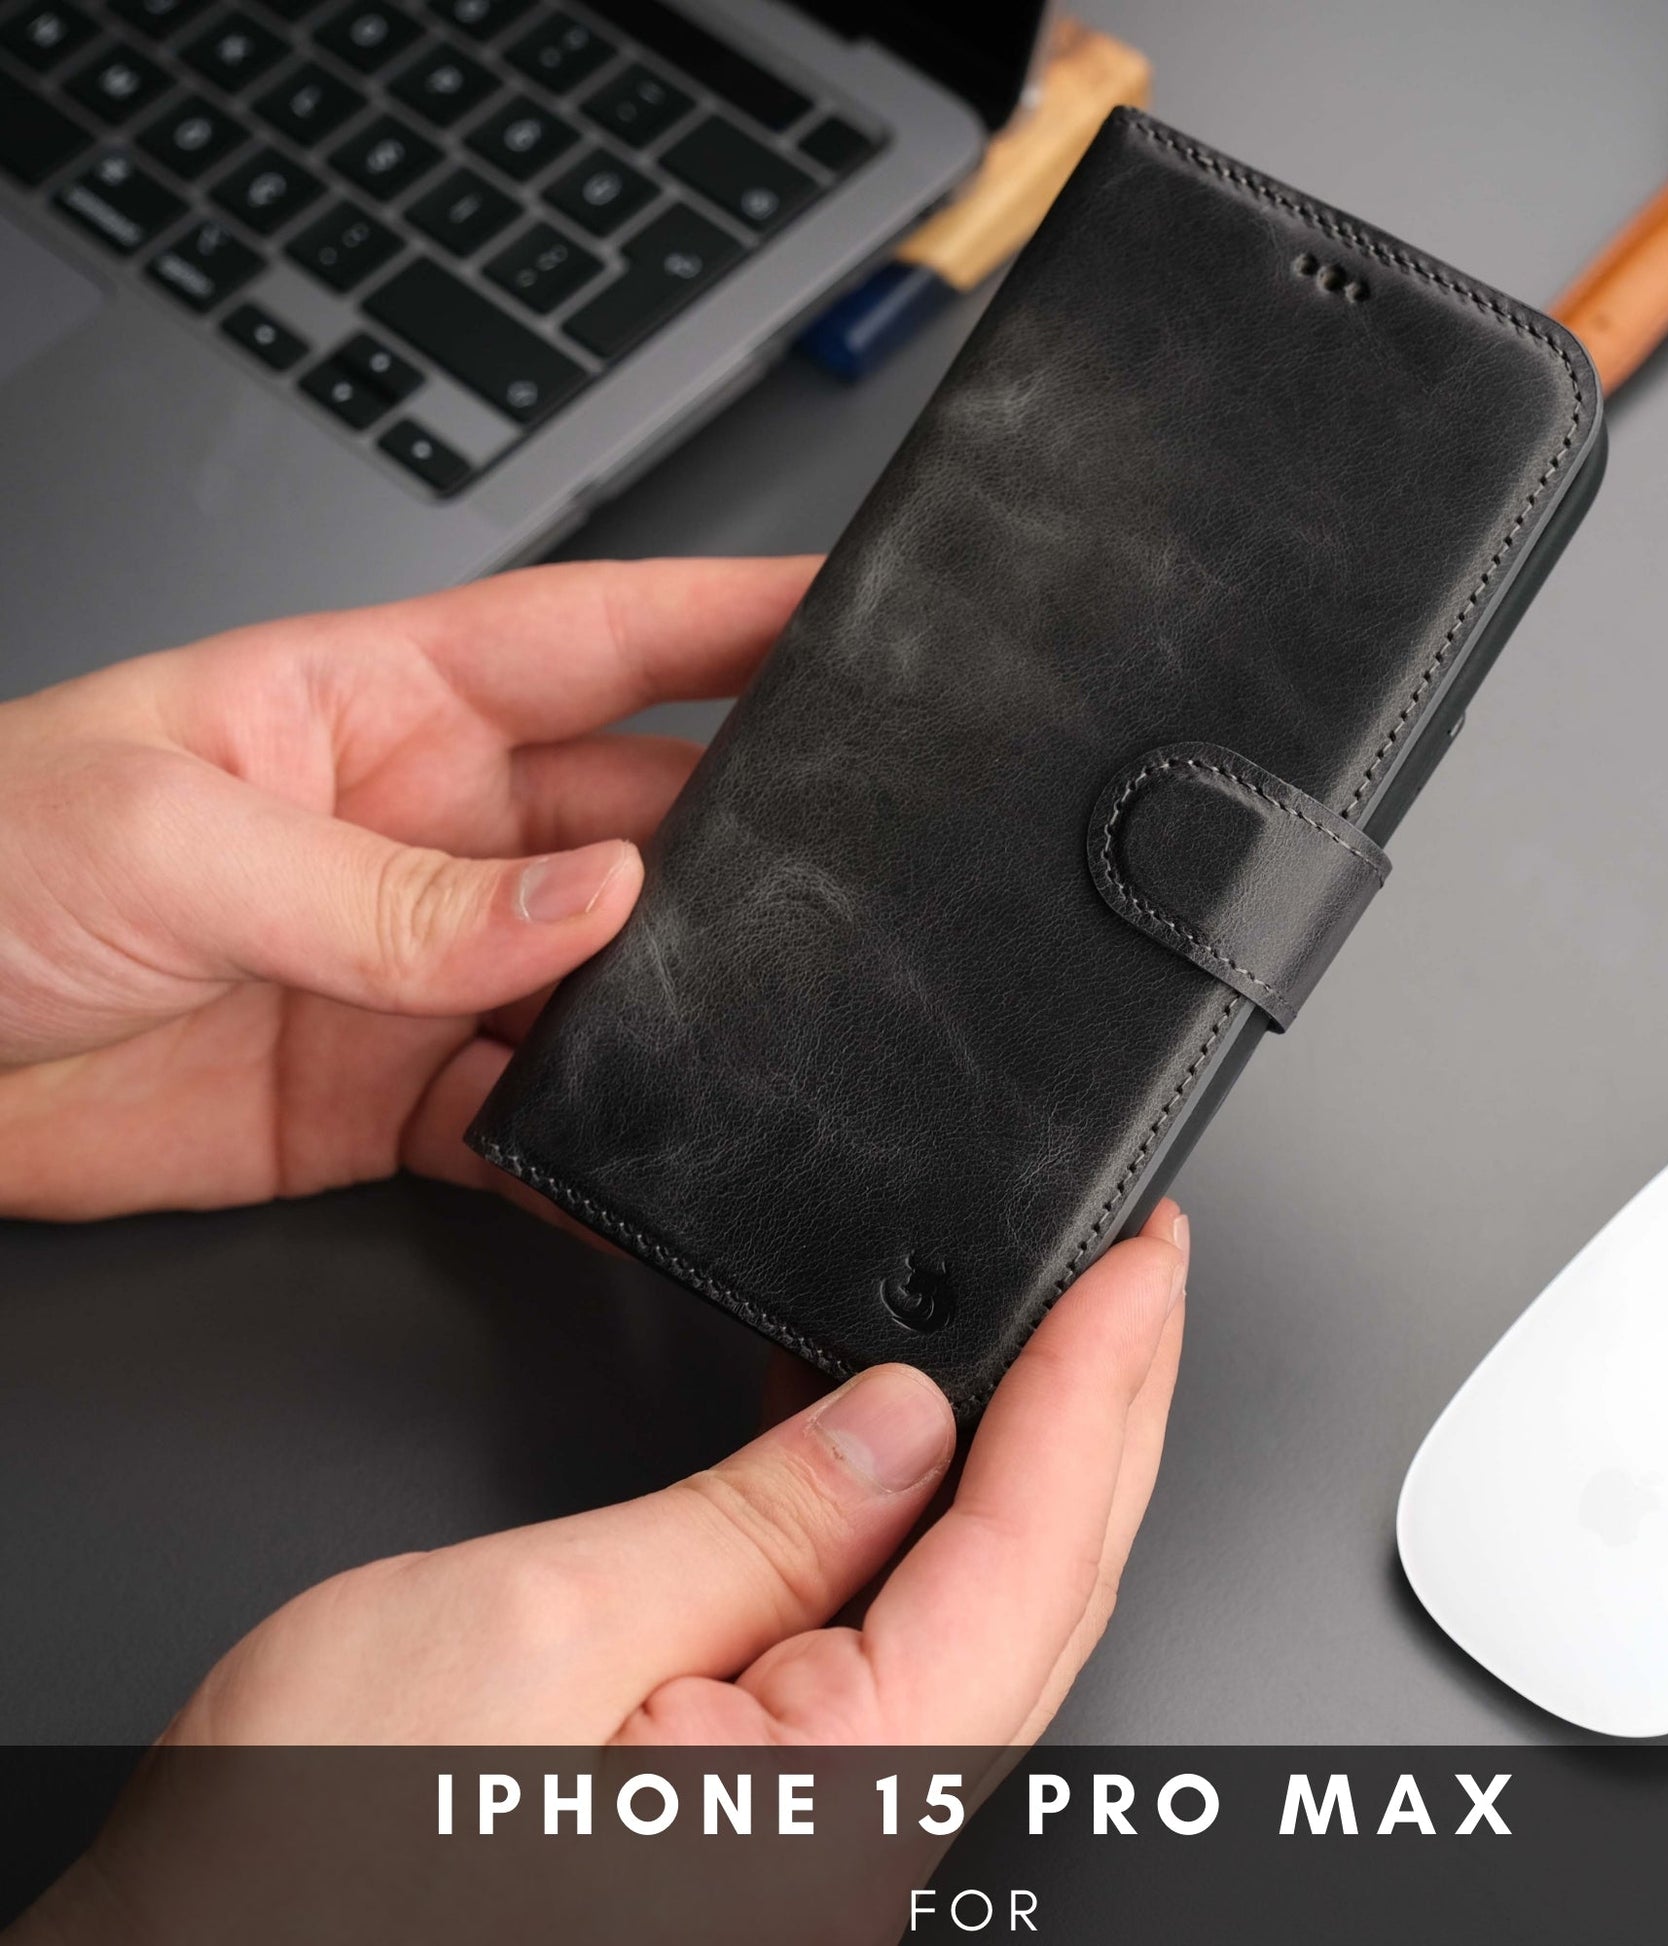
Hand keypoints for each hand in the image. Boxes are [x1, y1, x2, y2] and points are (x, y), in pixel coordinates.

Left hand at [0, 558, 815, 1219]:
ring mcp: (422, 965)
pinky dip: (595, 1144)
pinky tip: (638, 1156)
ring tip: (753, 1030)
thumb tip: (586, 905)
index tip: (860, 614)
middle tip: (841, 873)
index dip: (740, 614)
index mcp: (384, 702)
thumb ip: (386, 889)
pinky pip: (535, 1116)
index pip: (607, 636)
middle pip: (641, 817)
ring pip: (611, 978)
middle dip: (745, 838)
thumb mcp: (168, 840)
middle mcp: (430, 828)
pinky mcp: (395, 1093)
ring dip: (681, 1007)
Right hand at [161, 1202, 1188, 1744]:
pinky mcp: (762, 1801)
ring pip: (987, 1608)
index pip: (1031, 1551)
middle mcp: (854, 1835)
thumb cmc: (318, 1873)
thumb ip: (749, 1529)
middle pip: (1045, 1584)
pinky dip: (936, 1509)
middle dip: (1112, 1408)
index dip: (1101, 1383)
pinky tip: (927, 1430)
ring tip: (1075, 1327)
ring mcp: (817, 1826)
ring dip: (1042, 1451)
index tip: (1139, 1262)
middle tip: (1143, 1270)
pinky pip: (899, 1633)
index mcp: (832, 1803)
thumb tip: (904, 1422)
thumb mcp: (533, 1628)